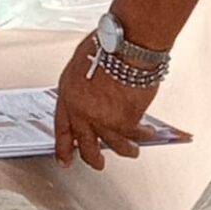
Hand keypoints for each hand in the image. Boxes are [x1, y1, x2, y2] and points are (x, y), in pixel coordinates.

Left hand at [53, 35, 161, 169]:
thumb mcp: (80, 63)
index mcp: (68, 94)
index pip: (61, 128)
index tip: (64, 160)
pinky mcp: (125, 122)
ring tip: (132, 151)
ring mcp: (103, 119)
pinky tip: (149, 133)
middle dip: (93, 158)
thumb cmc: (106, 45)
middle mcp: (82, 111)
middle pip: (86, 144)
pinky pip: (135, 136)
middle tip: (98, 164)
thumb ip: (82, 85)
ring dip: (126, 150)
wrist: (125, 47)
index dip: (63, 147)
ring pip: (114, 146)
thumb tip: (88, 95)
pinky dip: (145, 135)